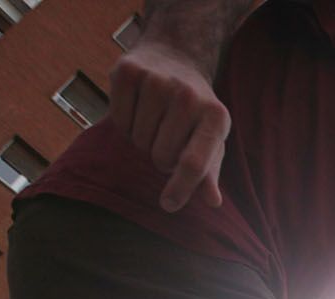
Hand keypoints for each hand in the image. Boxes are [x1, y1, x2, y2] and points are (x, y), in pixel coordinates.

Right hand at [109, 40, 229, 211]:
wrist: (175, 56)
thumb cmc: (194, 111)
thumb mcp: (210, 139)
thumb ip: (208, 171)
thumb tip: (213, 201)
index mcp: (216, 117)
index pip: (194, 164)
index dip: (180, 189)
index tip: (168, 206)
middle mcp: (189, 96)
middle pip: (161, 157)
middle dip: (161, 158)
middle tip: (167, 138)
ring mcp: (158, 80)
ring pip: (138, 141)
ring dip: (143, 140)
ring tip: (155, 120)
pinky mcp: (129, 71)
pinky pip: (118, 120)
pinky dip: (124, 122)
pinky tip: (137, 107)